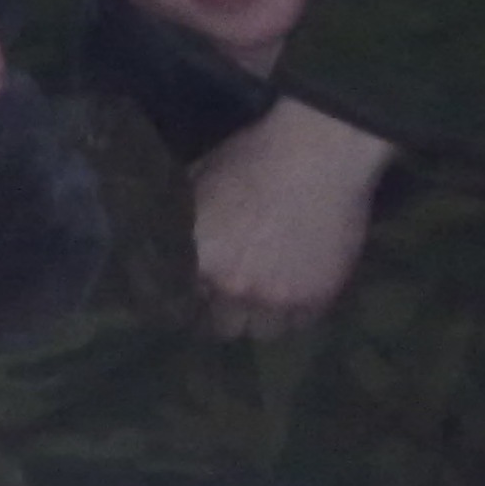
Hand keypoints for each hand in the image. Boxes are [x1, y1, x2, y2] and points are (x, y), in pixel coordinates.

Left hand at [190, 97, 393, 337]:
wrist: (318, 153)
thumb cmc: (252, 157)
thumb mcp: (199, 183)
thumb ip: (183, 222)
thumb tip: (166, 236)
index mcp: (200, 261)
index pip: (185, 306)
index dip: (194, 299)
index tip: (201, 292)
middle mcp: (234, 289)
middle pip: (224, 328)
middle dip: (227, 312)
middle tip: (236, 293)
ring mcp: (278, 299)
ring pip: (265, 332)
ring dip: (264, 316)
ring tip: (269, 295)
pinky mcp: (318, 299)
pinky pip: (302, 323)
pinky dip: (298, 310)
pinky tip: (298, 288)